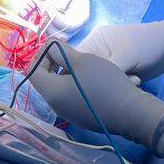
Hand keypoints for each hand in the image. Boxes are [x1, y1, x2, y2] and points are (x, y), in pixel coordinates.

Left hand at [28, 42, 163, 148]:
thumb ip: (60, 52)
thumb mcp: (81, 60)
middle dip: (53, 61)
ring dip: (65, 72)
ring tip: (81, 61)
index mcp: (51, 93)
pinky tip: (90, 76)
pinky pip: (71, 97)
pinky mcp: (82, 118)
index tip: (56, 45)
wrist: (130, 112)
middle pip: (45, 80)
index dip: (41, 55)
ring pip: (59, 88)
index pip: (32, 71)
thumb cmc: (103, 82)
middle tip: (68, 49)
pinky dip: (75, 84)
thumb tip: (49, 46)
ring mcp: (69, 114)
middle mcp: (56, 106)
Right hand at [77, 17, 163, 84]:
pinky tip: (134, 84)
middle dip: (96, 82)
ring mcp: (108, 63)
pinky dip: (120, 87)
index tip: (79, 88)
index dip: (72, 74)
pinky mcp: (118, 74)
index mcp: (94, 41)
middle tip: (109, 87)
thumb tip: (86, 85)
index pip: (72, 59)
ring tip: (129, 82)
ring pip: (98, 81)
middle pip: (84, 72)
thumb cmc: (145, 45)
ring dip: (111, 86)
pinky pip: (110, 85)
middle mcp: (98, 52)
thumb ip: (104, 69)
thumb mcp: (124, 56)